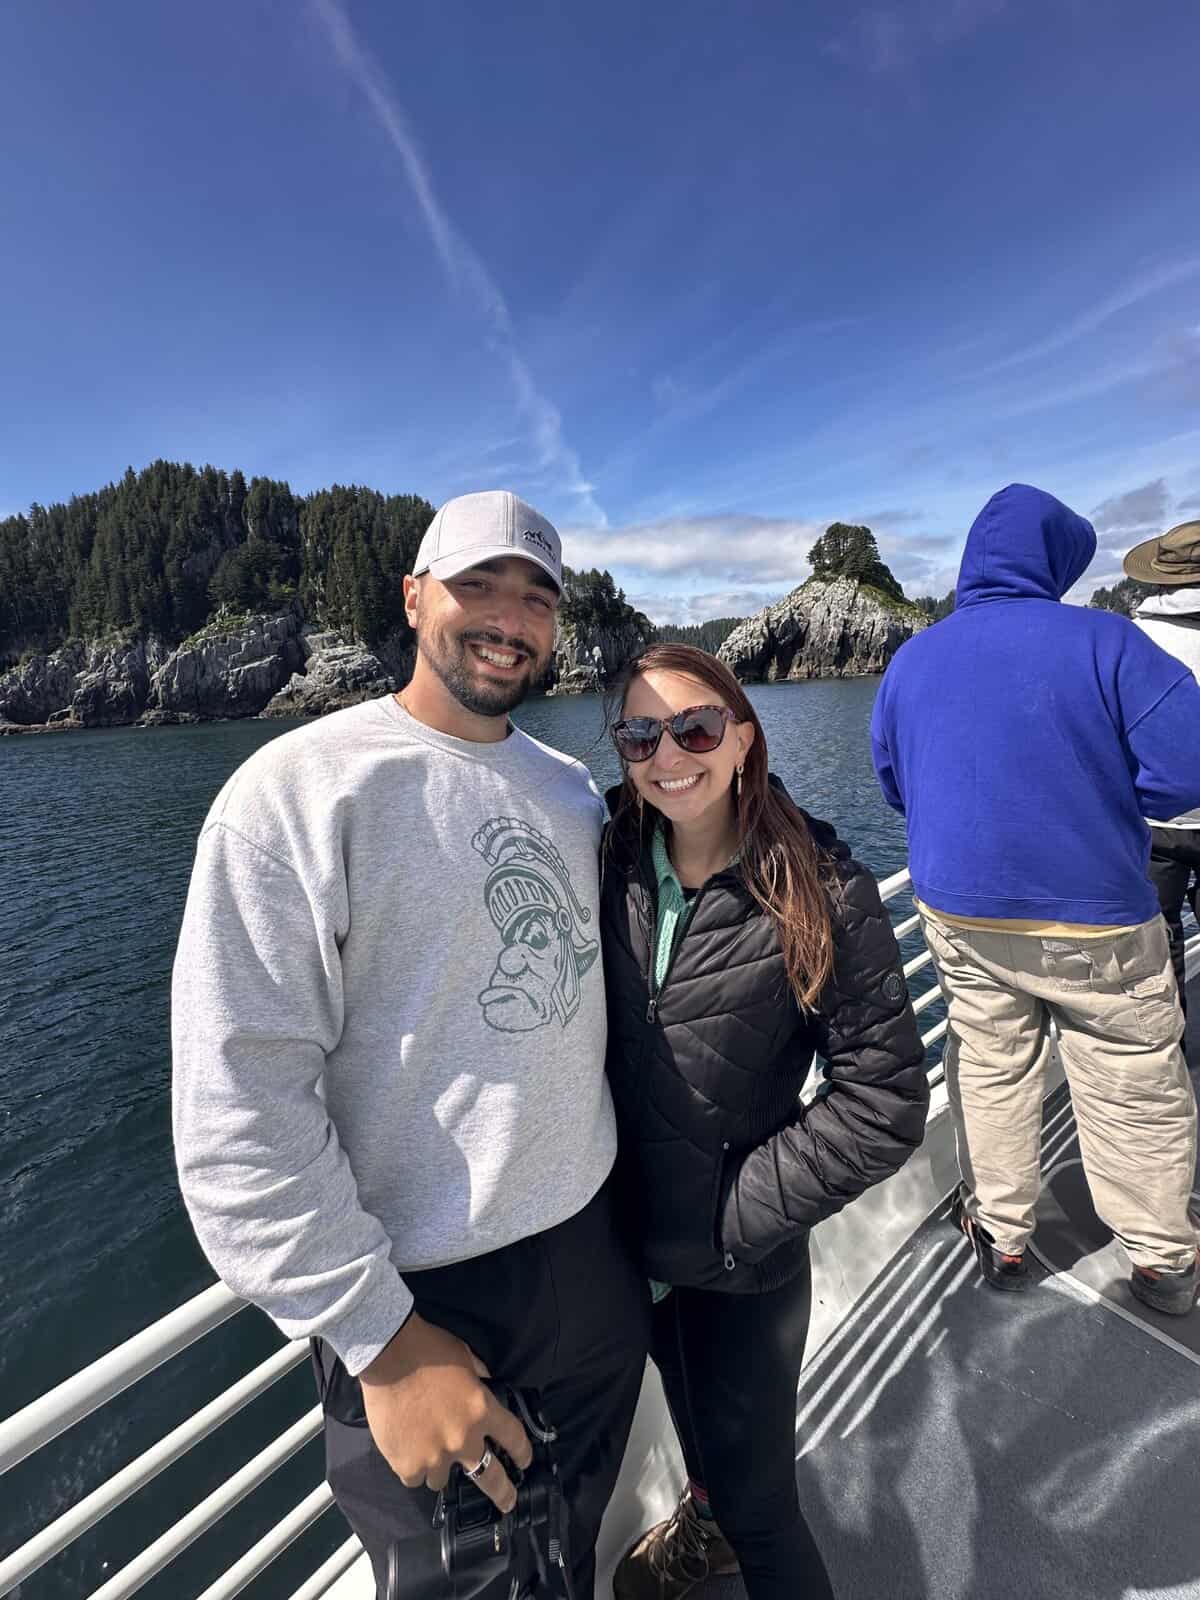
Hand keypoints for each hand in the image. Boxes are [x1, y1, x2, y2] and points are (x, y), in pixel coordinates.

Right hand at [359, 1312, 532, 1512]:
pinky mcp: (407, 1465)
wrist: (387, 1355)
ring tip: (429, 1453)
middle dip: (503, 1493)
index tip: (524, 1462)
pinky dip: (412, 1468)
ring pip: (442, 1480)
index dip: (522, 1453)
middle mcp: (464, 1439)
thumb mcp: (466, 1357)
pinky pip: (414, 1478)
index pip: (513, 1438)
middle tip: (508, 1501)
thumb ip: (479, 1377)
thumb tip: (485, 1384)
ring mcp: (435, 1457)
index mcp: (482, 1409)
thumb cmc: (427, 1348)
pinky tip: (406, 1450)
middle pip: (491, 1477)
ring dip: (439, 1468)